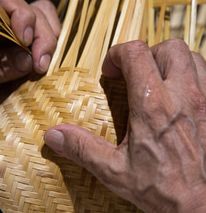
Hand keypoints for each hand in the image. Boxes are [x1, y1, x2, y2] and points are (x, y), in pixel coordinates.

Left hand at [0, 0, 60, 113]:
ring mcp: (13, 32)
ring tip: (42, 65)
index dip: (23, 17)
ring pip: (44, 20)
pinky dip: (49, 50)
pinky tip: (42, 65)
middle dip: (43, 37)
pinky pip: (44, 38)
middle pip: (33, 11)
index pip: (6, 1)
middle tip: (41, 66)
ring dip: (49, 42)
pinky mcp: (22, 45)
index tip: (26, 44)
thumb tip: (29, 60)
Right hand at [44, 39, 205, 211]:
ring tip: (156, 79)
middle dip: (146, 54)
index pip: (135, 54)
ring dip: (170, 62)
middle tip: (134, 72)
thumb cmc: (164, 191)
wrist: (205, 209)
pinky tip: (178, 93)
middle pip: (169, 48)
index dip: (117, 54)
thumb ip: (82, 148)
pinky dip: (190, 74)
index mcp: (152, 107)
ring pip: (191, 57)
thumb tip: (54, 136)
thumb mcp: (115, 171)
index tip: (110, 71)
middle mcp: (183, 96)